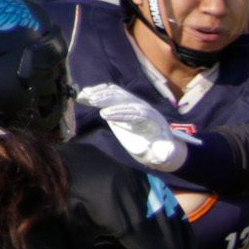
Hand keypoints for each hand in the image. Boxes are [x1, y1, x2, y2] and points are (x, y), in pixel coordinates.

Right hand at [75, 83, 197, 169]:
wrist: (159, 141)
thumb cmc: (160, 149)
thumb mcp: (164, 154)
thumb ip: (164, 154)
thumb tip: (163, 156)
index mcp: (153, 119)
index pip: (138, 113)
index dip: (121, 113)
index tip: (104, 115)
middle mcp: (143, 107)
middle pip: (126, 99)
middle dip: (109, 99)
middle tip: (92, 100)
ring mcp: (134, 103)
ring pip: (117, 94)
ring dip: (100, 93)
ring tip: (84, 96)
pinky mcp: (125, 103)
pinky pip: (111, 94)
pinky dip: (98, 93)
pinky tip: (84, 94)